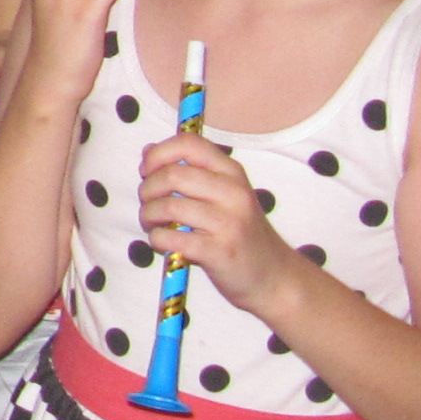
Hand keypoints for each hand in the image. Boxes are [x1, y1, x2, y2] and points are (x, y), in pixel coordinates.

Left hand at [137, 129, 295, 312]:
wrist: (273, 276)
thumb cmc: (238, 232)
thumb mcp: (222, 194)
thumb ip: (188, 171)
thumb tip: (148, 151)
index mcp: (232, 172)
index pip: (189, 143)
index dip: (158, 154)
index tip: (147, 171)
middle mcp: (233, 192)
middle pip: (172, 174)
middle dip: (147, 189)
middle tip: (148, 204)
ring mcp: (228, 222)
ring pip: (167, 206)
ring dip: (148, 216)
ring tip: (153, 225)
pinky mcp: (219, 251)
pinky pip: (170, 237)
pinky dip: (157, 240)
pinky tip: (164, 244)